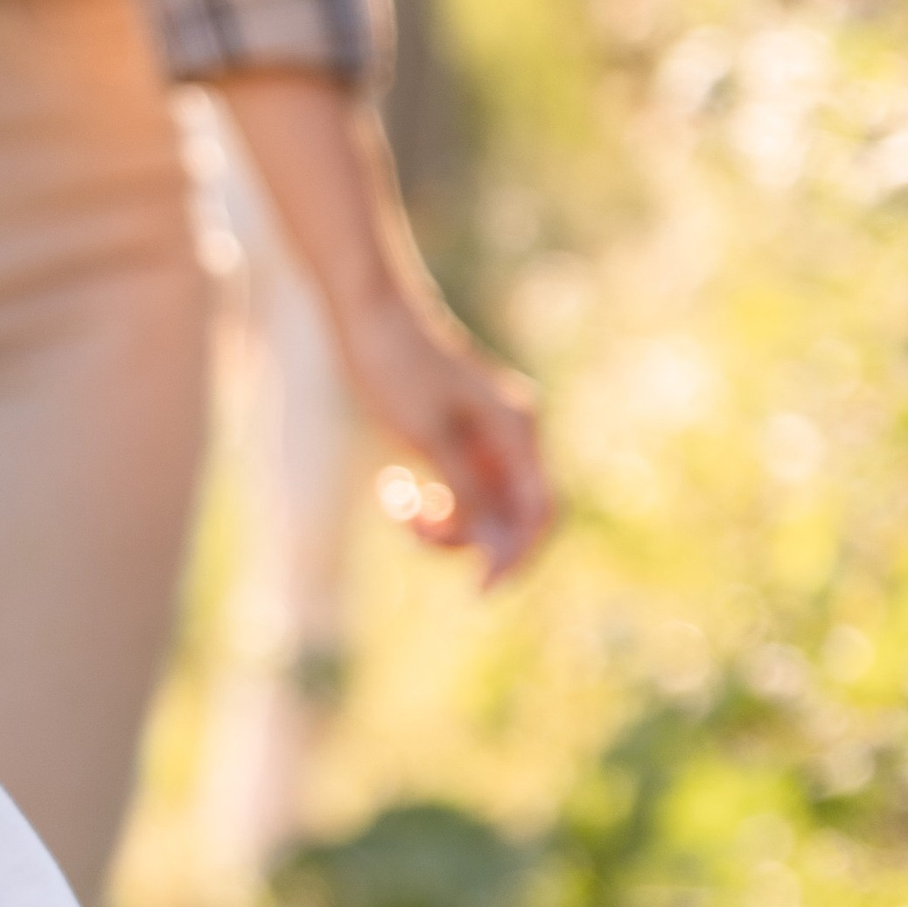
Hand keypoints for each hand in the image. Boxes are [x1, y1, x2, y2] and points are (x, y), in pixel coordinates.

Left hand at [341, 294, 551, 587]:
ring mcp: (490, 441)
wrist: (368, 316)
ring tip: (394, 501)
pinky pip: (461, 493)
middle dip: (465, 538)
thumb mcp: (430, 438)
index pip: (539, 511)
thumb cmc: (397, 370)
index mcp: (517, 431)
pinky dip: (431, 503)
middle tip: (412, 531)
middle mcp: (514, 437)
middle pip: (511, 517)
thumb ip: (468, 494)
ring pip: (482, 511)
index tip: (479, 590)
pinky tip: (393, 489)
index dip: (517, 556)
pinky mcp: (462, 442)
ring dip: (440, 523)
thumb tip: (497, 549)